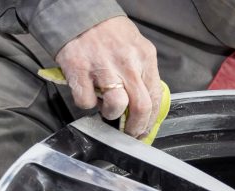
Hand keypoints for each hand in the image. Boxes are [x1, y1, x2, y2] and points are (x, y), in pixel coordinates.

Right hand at [55, 16, 161, 137]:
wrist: (80, 13)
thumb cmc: (110, 34)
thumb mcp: (136, 48)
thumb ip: (143, 74)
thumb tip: (146, 107)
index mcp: (145, 57)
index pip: (155, 97)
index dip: (150, 120)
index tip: (144, 130)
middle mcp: (127, 62)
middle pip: (141, 107)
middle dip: (136, 127)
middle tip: (129, 133)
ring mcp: (103, 66)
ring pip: (116, 106)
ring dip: (111, 115)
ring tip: (107, 110)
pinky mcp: (79, 69)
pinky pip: (86, 101)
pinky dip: (87, 105)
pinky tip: (89, 95)